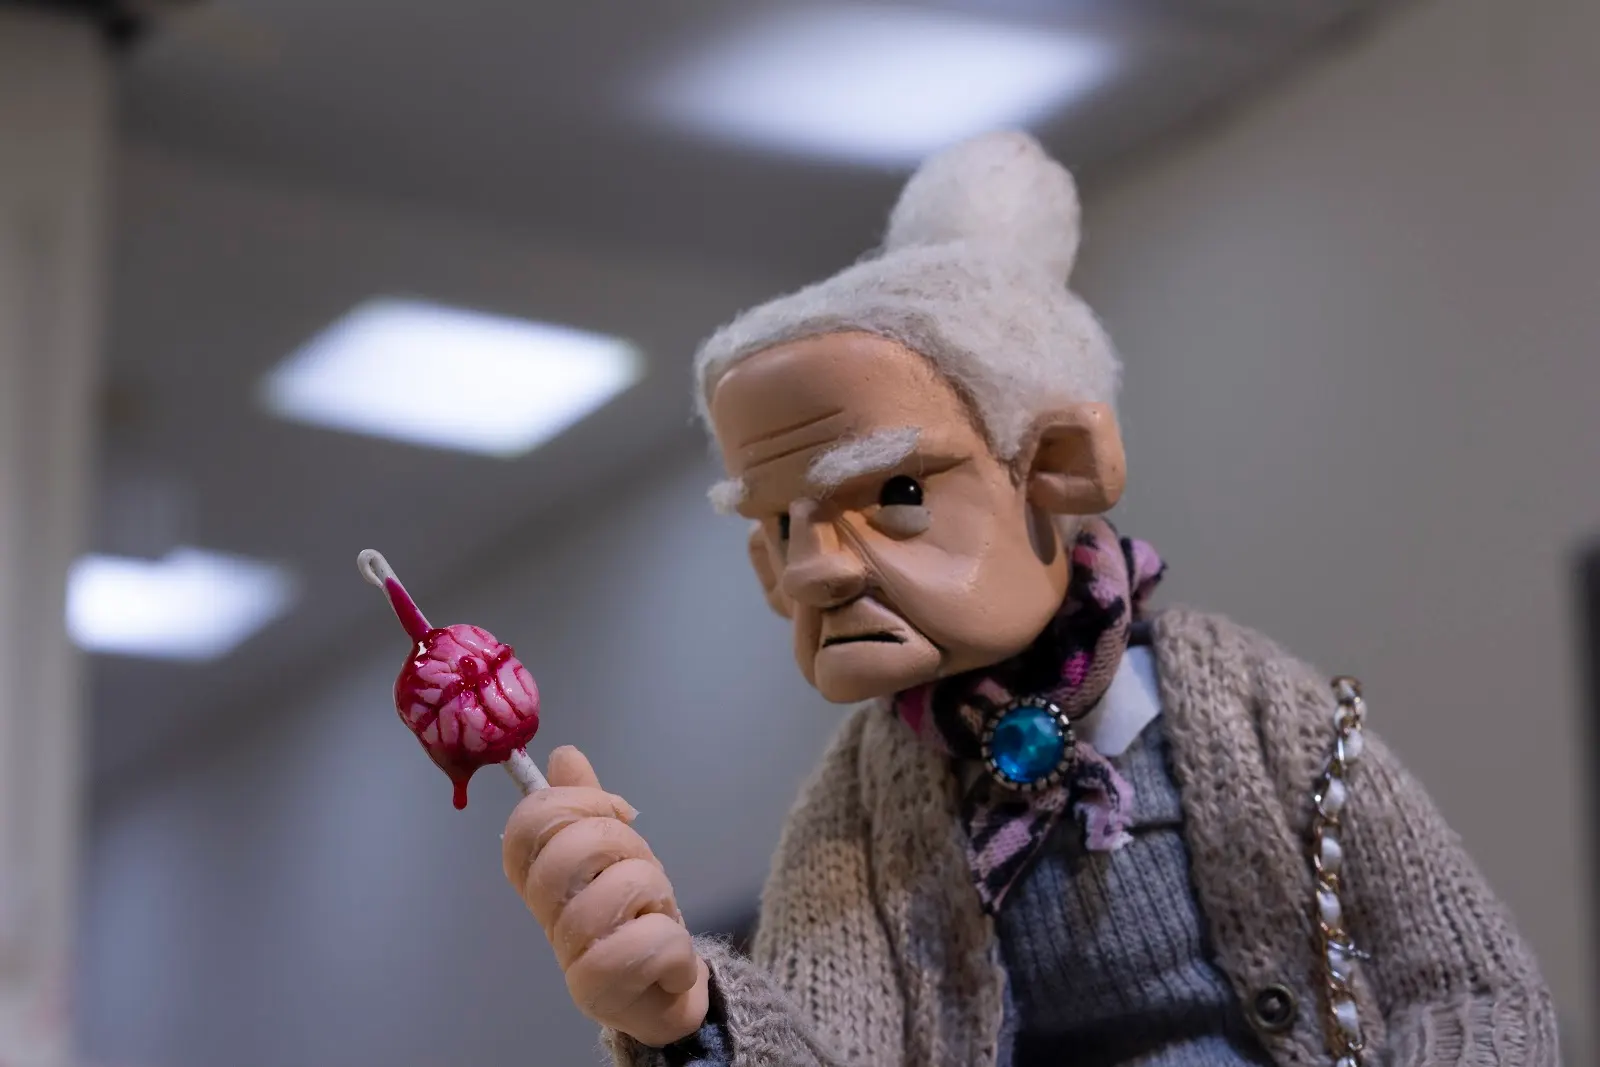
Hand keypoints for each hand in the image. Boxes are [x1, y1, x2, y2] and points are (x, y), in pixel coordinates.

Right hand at [502, 747, 708, 1046]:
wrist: (666, 991)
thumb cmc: (635, 917)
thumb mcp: (618, 853)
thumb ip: (590, 807)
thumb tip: (565, 755)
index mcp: (543, 879)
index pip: (527, 825)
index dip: (574, 803)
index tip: (616, 812)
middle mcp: (547, 918)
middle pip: (566, 851)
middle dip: (621, 843)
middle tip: (640, 869)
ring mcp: (568, 958)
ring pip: (616, 890)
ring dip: (656, 893)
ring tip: (658, 916)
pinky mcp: (599, 993)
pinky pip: (645, 943)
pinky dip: (672, 944)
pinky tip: (671, 959)